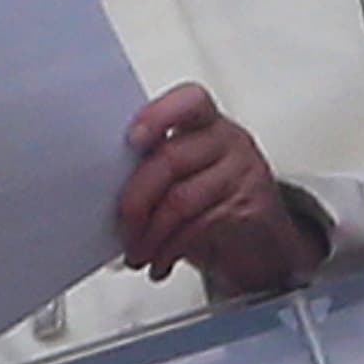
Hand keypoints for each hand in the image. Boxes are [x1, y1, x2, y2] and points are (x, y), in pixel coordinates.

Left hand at [116, 83, 327, 294]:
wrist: (262, 247)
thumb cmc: (210, 208)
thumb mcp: (180, 180)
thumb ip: (151, 170)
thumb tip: (101, 191)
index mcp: (204, 124)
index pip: (188, 101)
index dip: (158, 116)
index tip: (132, 139)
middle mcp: (227, 141)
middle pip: (169, 159)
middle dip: (134, 202)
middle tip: (122, 230)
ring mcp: (243, 172)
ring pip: (180, 199)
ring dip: (149, 234)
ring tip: (137, 253)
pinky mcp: (252, 208)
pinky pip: (199, 227)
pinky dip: (169, 250)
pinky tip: (159, 262)